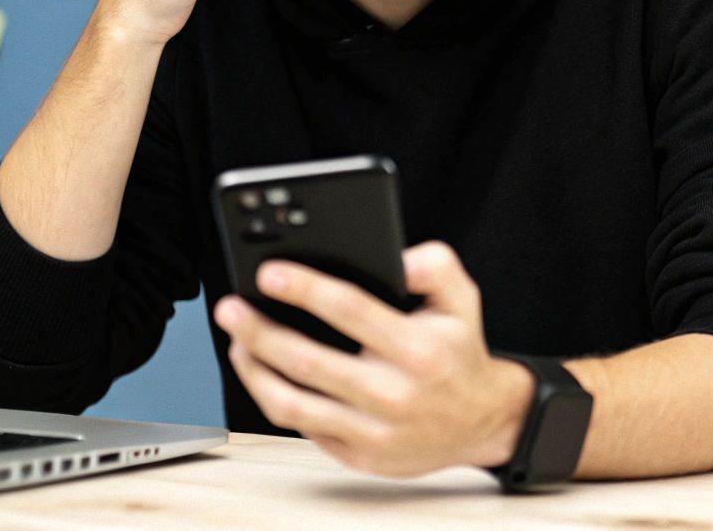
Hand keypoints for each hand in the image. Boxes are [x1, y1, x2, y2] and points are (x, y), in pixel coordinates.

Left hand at [213, 241, 535, 478]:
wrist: (481, 422)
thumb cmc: (460, 356)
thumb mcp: (462, 300)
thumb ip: (435, 264)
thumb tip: (395, 256)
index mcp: (417, 349)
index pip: (350, 310)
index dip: (304, 288)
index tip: (269, 273)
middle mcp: (393, 393)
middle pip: (307, 360)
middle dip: (259, 331)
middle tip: (231, 309)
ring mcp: (374, 431)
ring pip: (294, 404)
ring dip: (255, 372)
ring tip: (237, 344)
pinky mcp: (360, 456)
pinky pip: (303, 429)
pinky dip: (275, 401)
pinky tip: (263, 376)